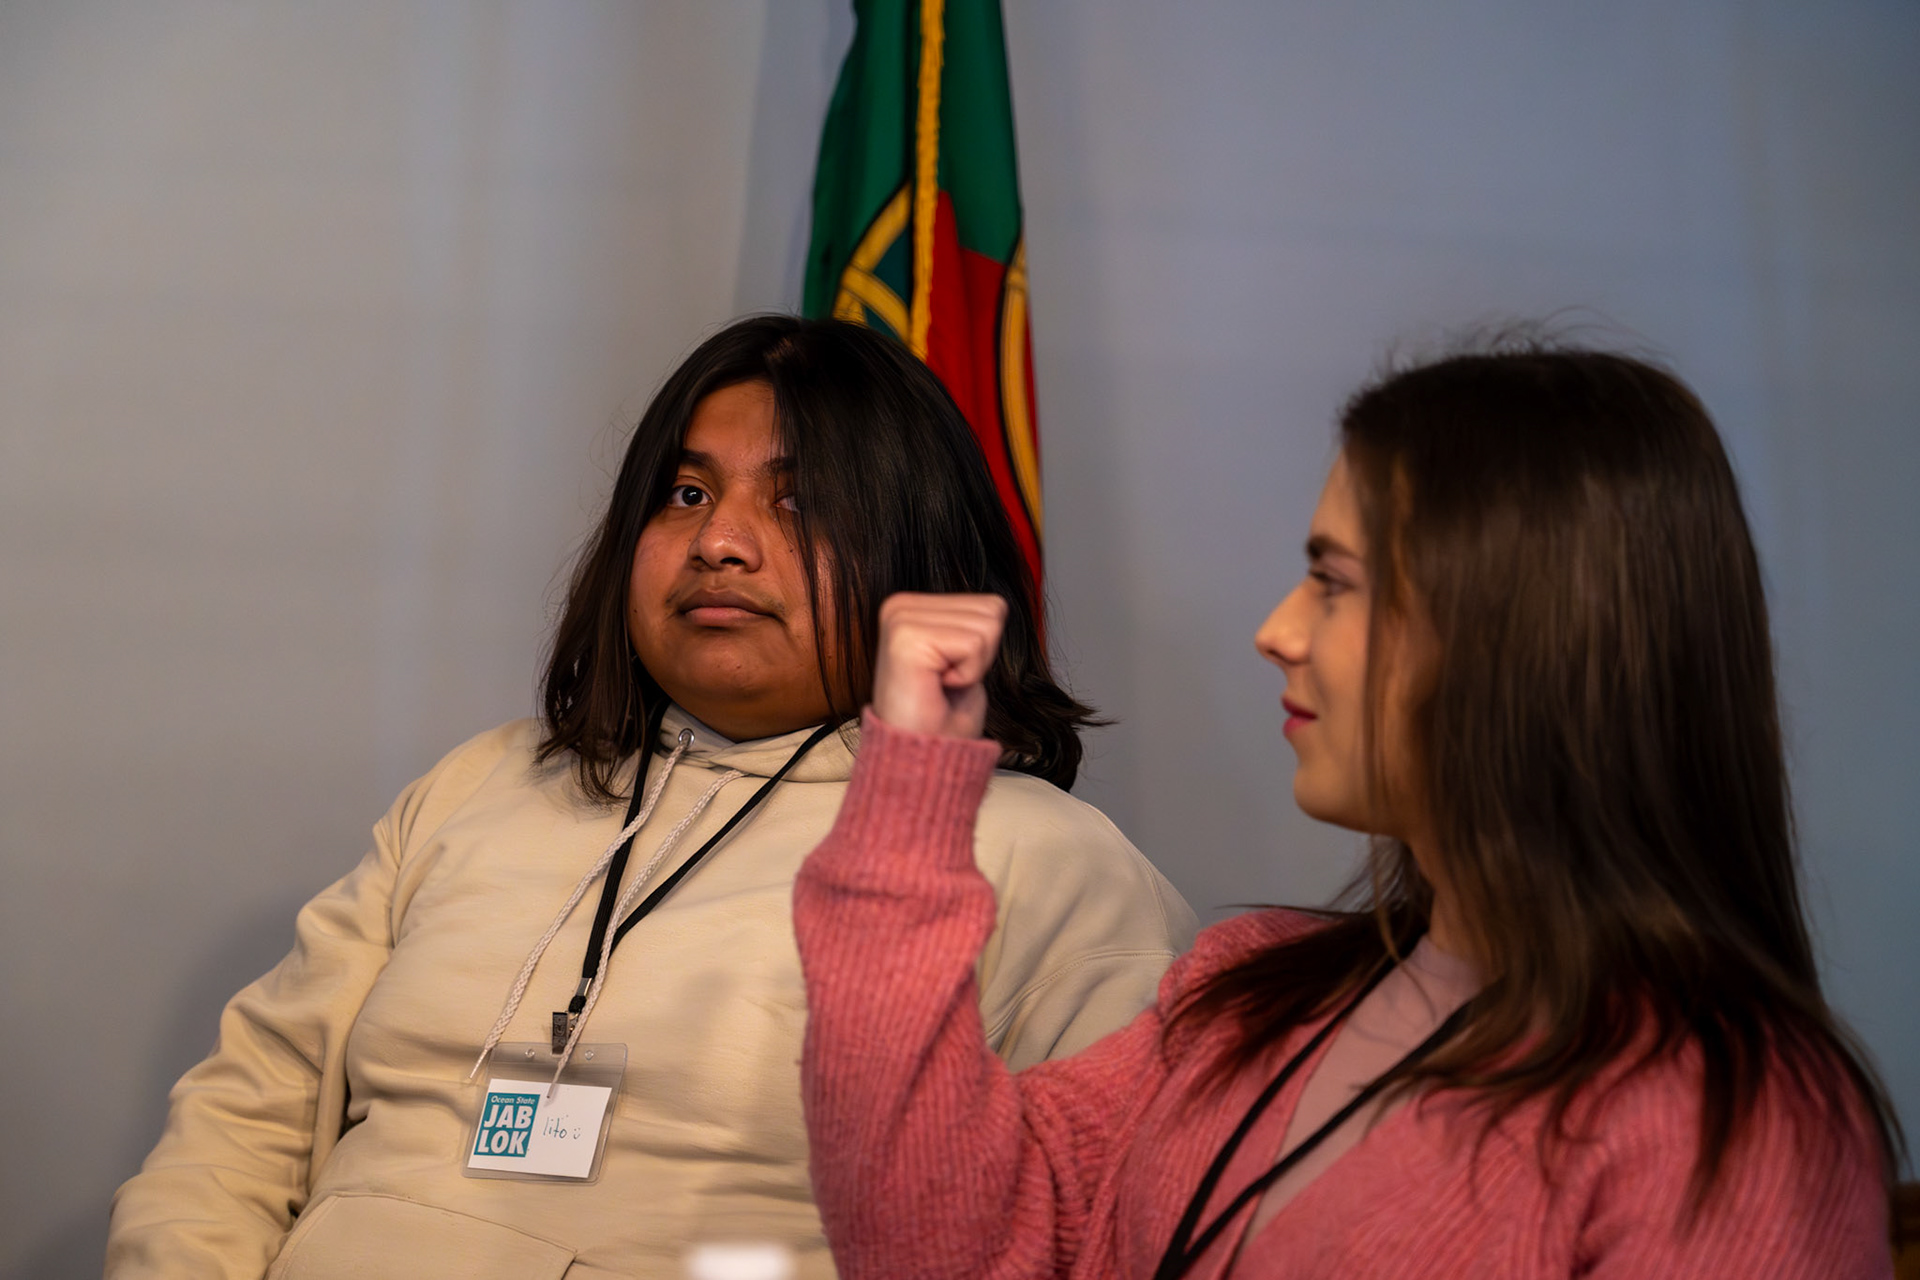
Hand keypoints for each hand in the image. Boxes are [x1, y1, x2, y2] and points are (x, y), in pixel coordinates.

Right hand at [870, 592, 1007, 738]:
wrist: (920, 760)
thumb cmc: (940, 720)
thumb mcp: (964, 659)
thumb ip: (974, 626)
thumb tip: (998, 605)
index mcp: (911, 606)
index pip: (990, 604)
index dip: (984, 650)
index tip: (950, 675)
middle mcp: (900, 605)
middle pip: (992, 611)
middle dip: (981, 657)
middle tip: (946, 684)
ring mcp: (900, 618)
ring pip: (986, 626)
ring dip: (973, 667)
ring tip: (940, 686)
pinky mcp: (906, 637)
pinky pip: (974, 644)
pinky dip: (967, 675)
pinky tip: (937, 687)